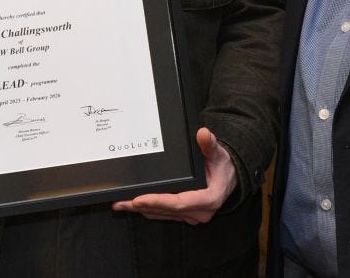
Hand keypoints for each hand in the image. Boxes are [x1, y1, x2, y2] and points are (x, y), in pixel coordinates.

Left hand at [111, 127, 235, 223]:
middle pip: (167, 211)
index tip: (139, 199)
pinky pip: (164, 214)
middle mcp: (200, 211)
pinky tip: (133, 206)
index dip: (158, 201)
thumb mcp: (218, 153)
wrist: (229, 176)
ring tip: (120, 204)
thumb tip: (203, 134)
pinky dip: (148, 210)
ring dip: (142, 210)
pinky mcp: (185, 215)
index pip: (179, 203)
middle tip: (121, 201)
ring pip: (163, 215)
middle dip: (143, 206)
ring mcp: (192, 215)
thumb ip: (210, 144)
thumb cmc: (222, 165)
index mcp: (209, 198)